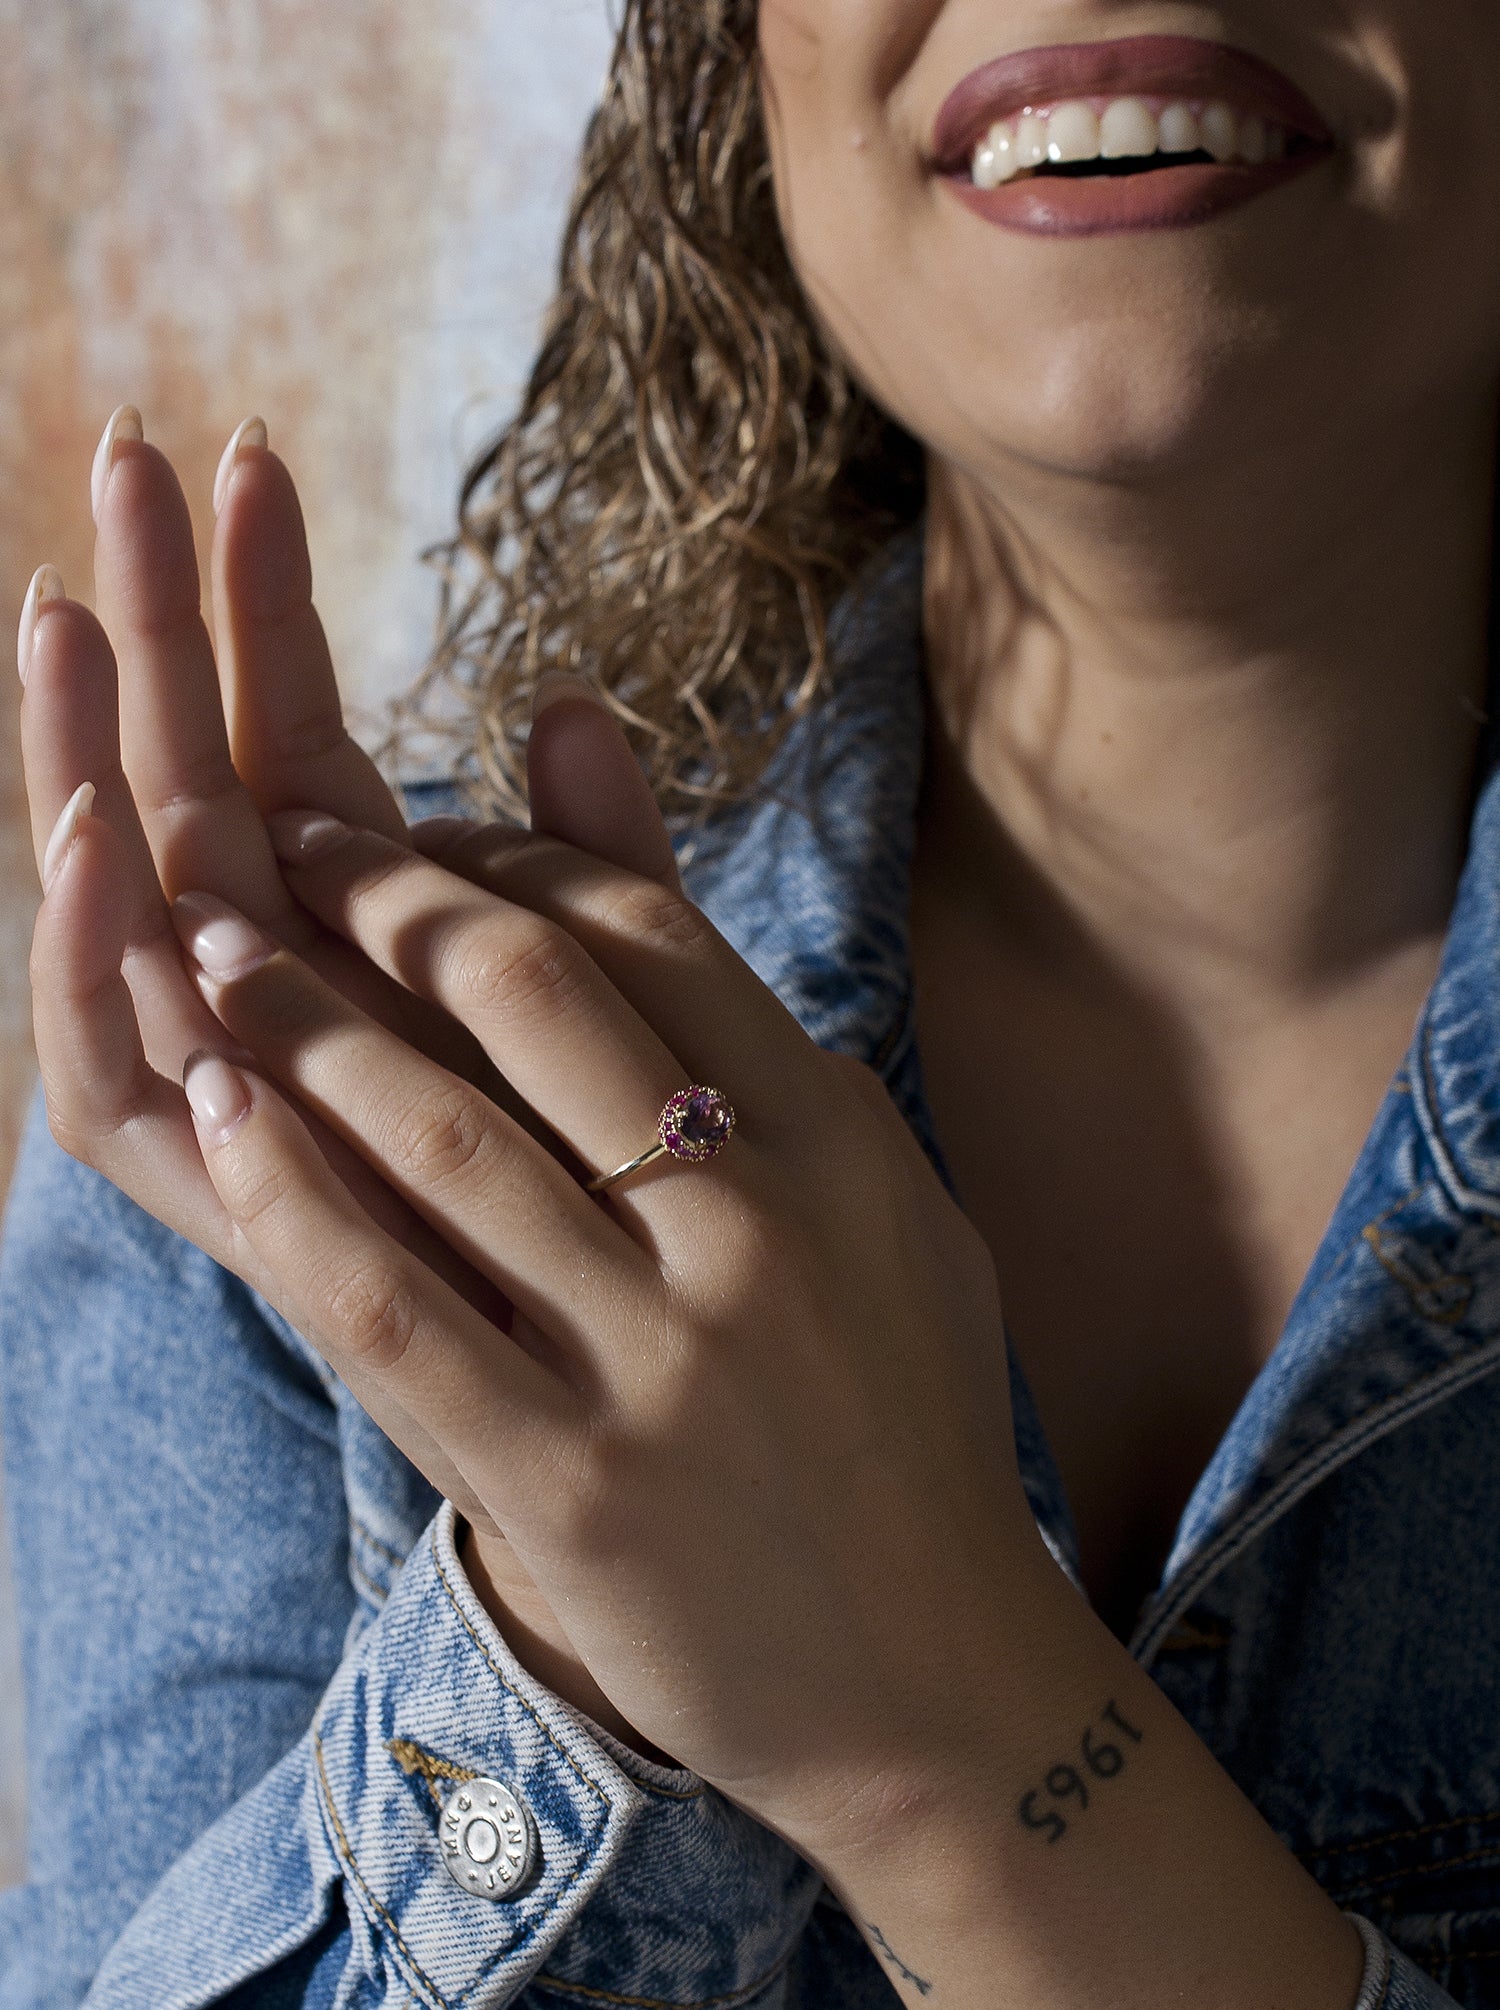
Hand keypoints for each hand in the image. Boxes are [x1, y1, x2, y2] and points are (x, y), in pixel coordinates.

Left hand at [34, 641, 1037, 1874]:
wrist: (937, 1681)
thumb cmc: (910, 1426)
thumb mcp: (888, 1213)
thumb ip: (780, 1053)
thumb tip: (662, 897)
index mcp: (836, 1139)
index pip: (645, 929)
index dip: (504, 854)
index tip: (412, 831)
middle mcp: (757, 1223)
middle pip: (532, 992)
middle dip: (379, 894)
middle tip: (276, 844)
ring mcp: (663, 1358)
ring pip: (439, 1134)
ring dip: (299, 1020)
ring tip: (208, 950)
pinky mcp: (569, 1485)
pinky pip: (388, 1311)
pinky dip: (286, 1200)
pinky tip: (216, 1116)